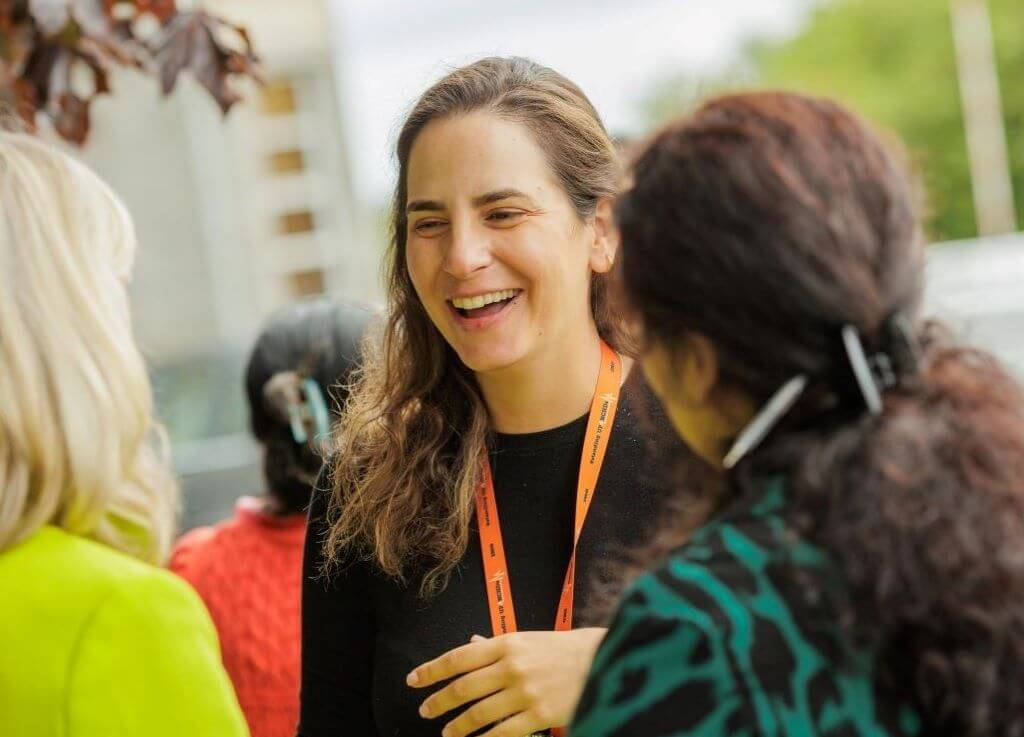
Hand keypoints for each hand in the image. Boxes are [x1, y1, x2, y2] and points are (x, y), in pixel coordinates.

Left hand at [407, 628, 605, 736]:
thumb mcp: (530, 640)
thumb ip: (498, 646)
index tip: (413, 680)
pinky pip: (503, 732)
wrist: (607, 659)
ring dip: (459, 725)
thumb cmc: (568, 649)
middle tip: (425, 711)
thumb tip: (471, 644)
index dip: (432, 670)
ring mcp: (525, 691)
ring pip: (479, 713)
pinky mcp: (539, 714)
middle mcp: (512, 666)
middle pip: (464, 687)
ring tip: (447, 732)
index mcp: (508, 643)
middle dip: (440, 700)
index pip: (459, 657)